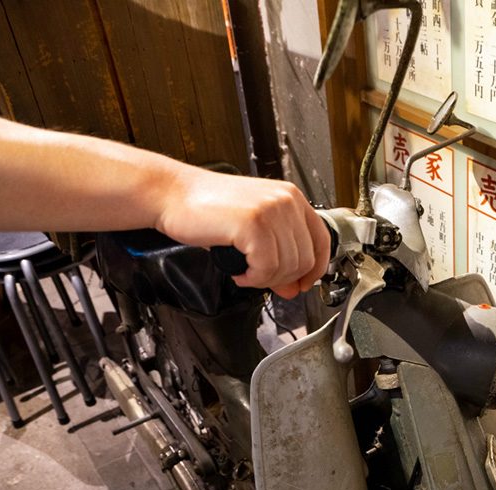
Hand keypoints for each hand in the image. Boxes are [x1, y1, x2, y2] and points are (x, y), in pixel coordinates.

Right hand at [156, 170, 329, 297]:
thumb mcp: (254, 229)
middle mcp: (286, 201)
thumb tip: (293, 287)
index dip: (315, 270)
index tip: (303, 284)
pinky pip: (267, 267)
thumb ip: (279, 255)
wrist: (173, 195)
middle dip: (283, 279)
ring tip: (245, 272)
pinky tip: (239, 271)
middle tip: (260, 280)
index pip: (322, 241)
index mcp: (291, 198)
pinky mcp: (253, 223)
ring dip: (265, 279)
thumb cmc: (208, 209)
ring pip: (288, 266)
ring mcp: (271, 210)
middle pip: (306, 259)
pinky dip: (253, 278)